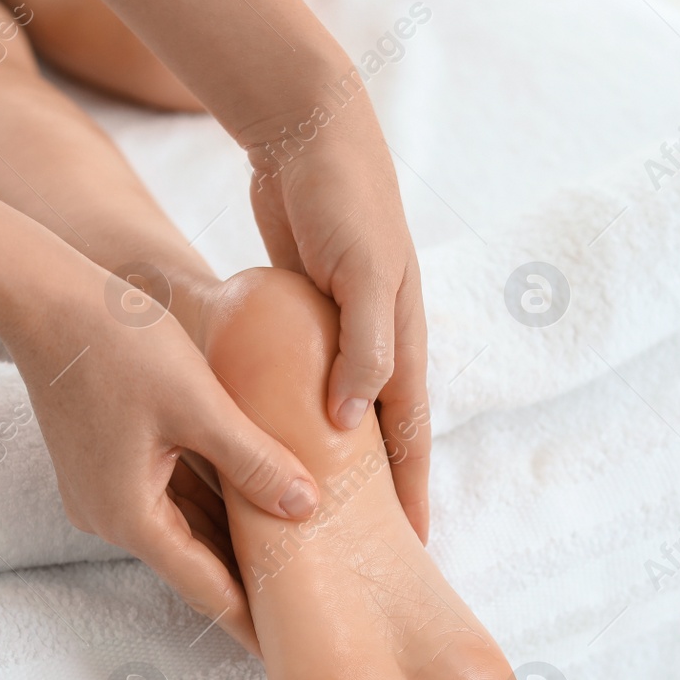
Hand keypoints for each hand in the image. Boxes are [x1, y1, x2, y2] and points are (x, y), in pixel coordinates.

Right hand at [6, 282, 318, 655]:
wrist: (44, 295)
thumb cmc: (120, 343)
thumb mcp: (201, 404)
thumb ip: (254, 459)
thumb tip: (306, 507)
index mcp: (130, 514)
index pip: (205, 587)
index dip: (249, 620)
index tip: (286, 652)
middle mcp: (110, 513)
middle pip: (194, 562)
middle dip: (246, 584)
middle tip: (303, 611)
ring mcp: (103, 488)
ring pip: (183, 526)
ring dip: (230, 541)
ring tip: (288, 564)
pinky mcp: (104, 460)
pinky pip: (168, 494)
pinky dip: (210, 503)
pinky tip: (251, 502)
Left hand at [246, 109, 432, 542]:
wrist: (310, 132)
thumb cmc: (346, 200)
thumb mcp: (363, 272)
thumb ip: (365, 345)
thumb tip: (350, 423)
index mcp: (402, 338)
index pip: (410, 435)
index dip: (411, 492)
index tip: (409, 547)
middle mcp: (376, 342)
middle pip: (378, 435)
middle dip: (375, 492)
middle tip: (358, 547)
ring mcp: (338, 330)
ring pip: (337, 412)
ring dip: (329, 460)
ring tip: (310, 511)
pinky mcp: (300, 315)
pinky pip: (298, 379)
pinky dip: (289, 414)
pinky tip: (268, 440)